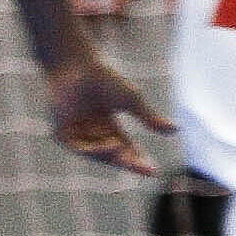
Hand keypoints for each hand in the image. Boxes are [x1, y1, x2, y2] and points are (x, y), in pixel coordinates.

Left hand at [43, 53, 170, 175]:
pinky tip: (108, 146)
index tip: (154, 171)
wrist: (77, 65)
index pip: (126, 149)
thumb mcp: (132, 101)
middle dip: (129, 163)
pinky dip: (92, 150)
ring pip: (95, 153)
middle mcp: (92, 133)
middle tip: (146, 169)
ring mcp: (76, 132)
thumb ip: (149, 118)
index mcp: (108, 127)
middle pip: (113, 155)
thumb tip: (176, 130)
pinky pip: (77, 147)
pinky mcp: (60, 130)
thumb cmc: (104, 79)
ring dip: (111, 155)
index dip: (139, 160)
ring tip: (124, 151)